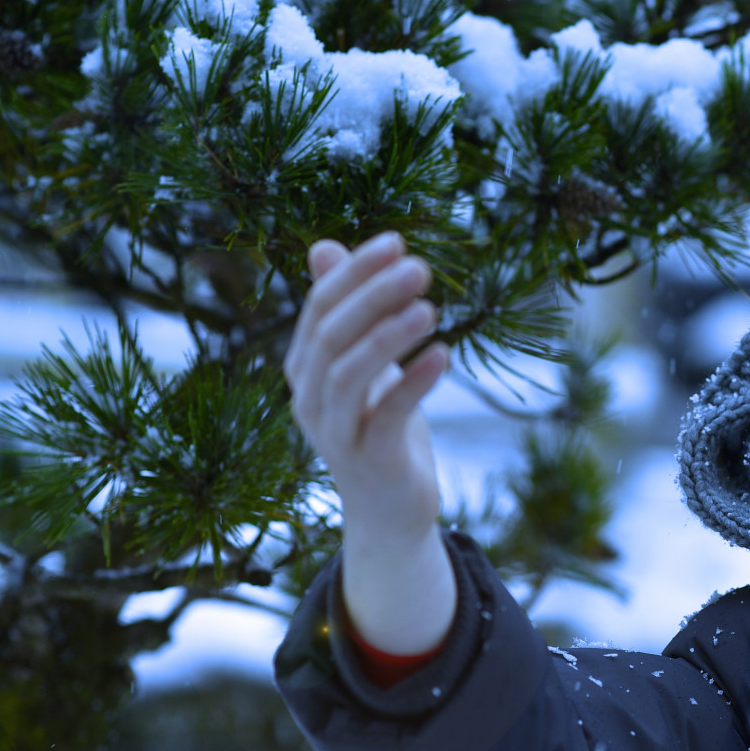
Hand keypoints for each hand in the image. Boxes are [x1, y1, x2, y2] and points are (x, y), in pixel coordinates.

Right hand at [284, 232, 448, 548]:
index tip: (396, 241)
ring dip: (390, 336)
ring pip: (349, 375)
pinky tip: (444, 355)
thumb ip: (343, 309)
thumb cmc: (378, 426)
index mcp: (304, 369)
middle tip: (419, 266)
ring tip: (430, 308)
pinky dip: (414, 382)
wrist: (390, 510)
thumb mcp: (364, 363)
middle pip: (331, 336)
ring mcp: (336, 433)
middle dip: (373, 296)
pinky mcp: (371, 460)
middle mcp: (309, 399)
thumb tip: (323, 245)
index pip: (319, 309)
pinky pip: (388, 415)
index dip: (354, 273)